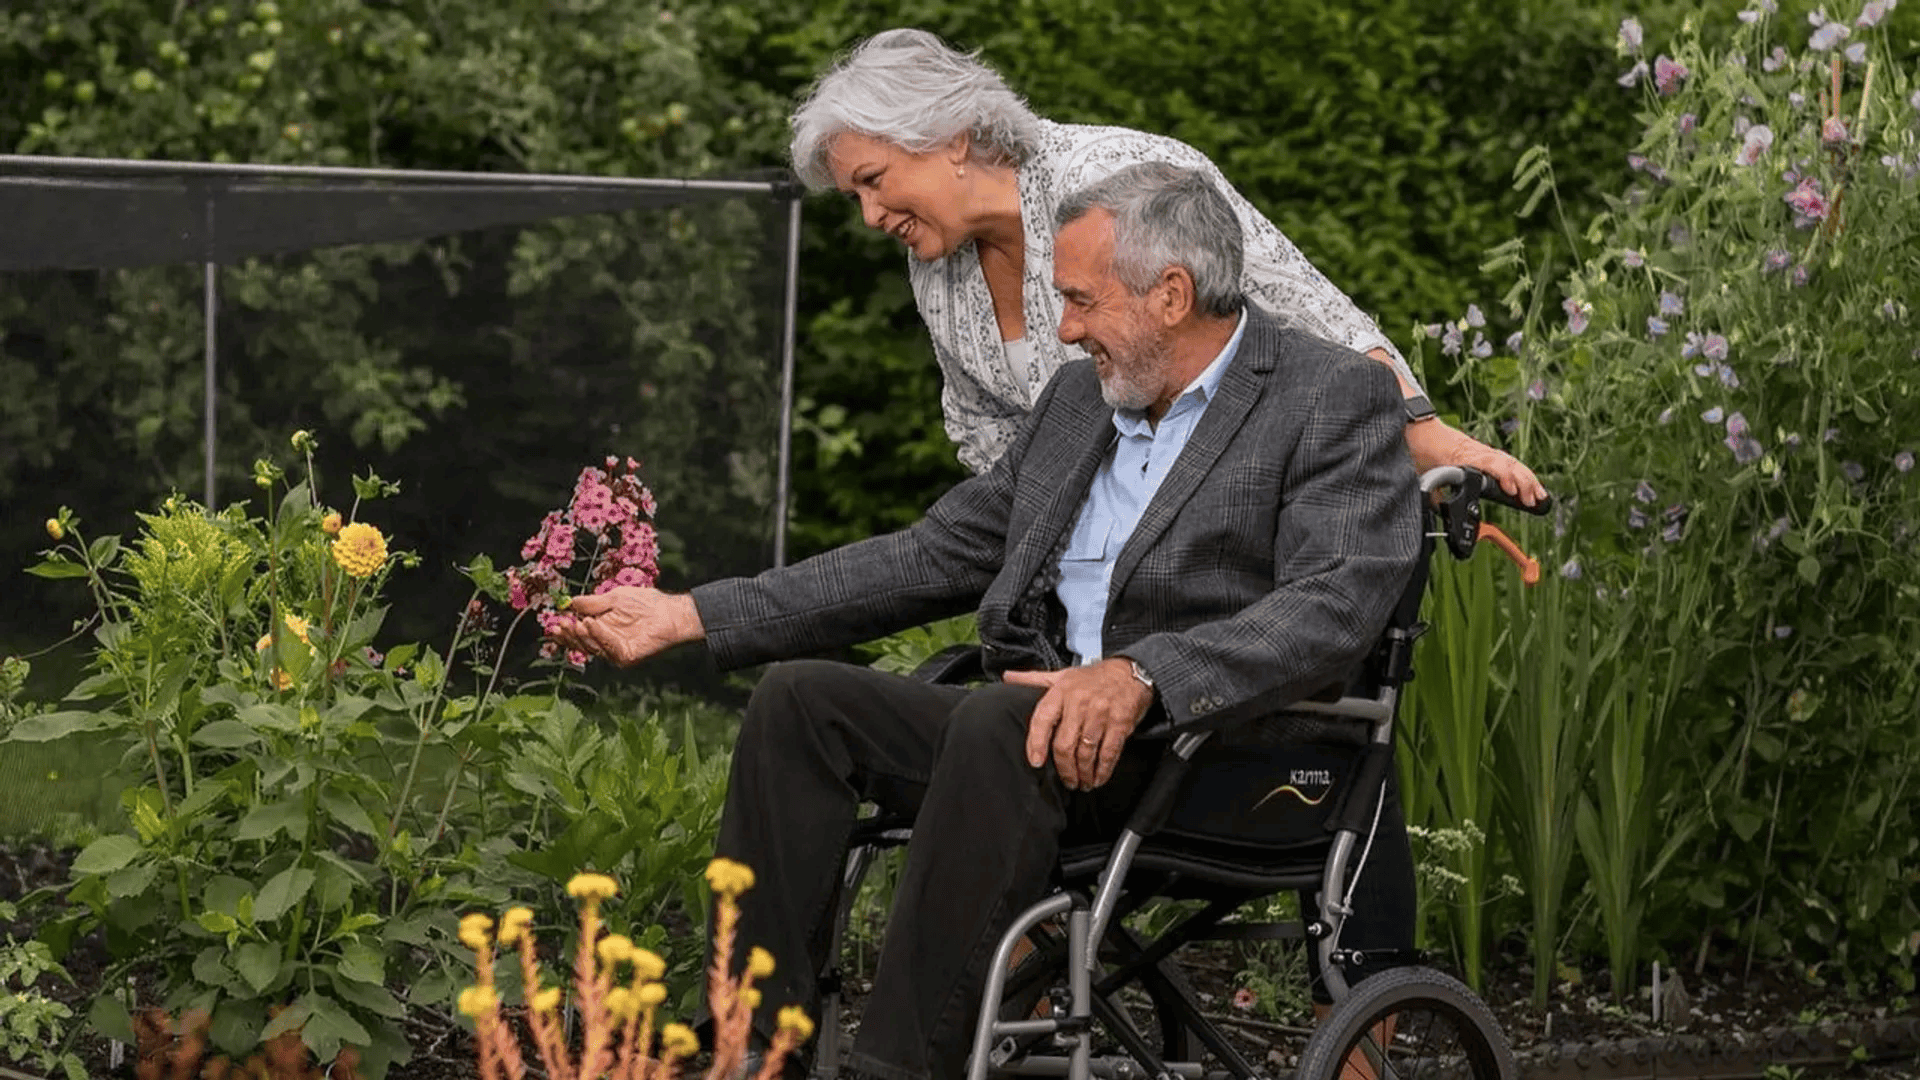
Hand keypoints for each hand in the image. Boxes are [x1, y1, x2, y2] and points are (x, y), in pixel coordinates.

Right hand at [544, 587, 702, 667]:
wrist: (669, 611)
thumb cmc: (645, 603)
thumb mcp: (613, 598)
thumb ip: (593, 604)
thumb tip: (571, 603)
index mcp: (601, 630)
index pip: (578, 634)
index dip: (565, 631)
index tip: (554, 623)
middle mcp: (606, 643)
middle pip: (581, 644)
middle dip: (569, 635)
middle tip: (560, 625)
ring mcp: (615, 652)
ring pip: (592, 647)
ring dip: (581, 635)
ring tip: (575, 622)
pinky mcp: (626, 657)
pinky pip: (608, 647)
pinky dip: (599, 635)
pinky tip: (592, 623)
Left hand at [1003, 659, 1152, 790]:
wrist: (1130, 672)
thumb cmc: (1093, 677)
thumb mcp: (1062, 675)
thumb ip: (1034, 679)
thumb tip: (1007, 678)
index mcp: (1061, 691)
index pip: (1043, 719)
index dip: (1036, 743)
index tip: (1035, 762)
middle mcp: (1079, 703)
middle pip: (1065, 744)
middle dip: (1064, 769)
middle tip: (1066, 781)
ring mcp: (1101, 714)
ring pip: (1086, 752)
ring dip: (1083, 773)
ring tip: (1081, 783)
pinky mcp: (1120, 724)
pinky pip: (1109, 753)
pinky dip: (1103, 770)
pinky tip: (1098, 778)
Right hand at [1405, 420, 1547, 506]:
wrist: (1411, 431)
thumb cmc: (1420, 448)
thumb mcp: (1433, 476)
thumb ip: (1439, 492)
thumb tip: (1438, 506)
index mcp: (1474, 458)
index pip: (1504, 467)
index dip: (1520, 480)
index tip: (1531, 495)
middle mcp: (1480, 453)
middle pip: (1512, 466)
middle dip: (1529, 483)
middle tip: (1541, 499)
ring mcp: (1476, 452)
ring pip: (1508, 465)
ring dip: (1523, 482)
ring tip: (1533, 497)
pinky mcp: (1468, 453)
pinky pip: (1492, 466)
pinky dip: (1505, 476)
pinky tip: (1513, 488)